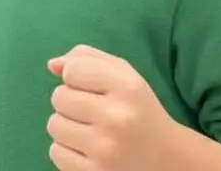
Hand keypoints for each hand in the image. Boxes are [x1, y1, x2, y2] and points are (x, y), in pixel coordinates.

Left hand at [46, 45, 174, 170]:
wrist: (168, 160)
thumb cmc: (139, 111)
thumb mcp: (125, 76)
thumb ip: (89, 59)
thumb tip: (52, 65)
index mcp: (128, 87)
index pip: (73, 70)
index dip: (76, 77)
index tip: (90, 87)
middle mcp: (117, 117)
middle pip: (59, 97)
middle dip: (71, 102)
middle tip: (93, 112)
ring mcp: (104, 149)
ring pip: (54, 125)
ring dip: (66, 126)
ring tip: (90, 130)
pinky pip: (55, 152)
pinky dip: (66, 150)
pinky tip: (87, 149)